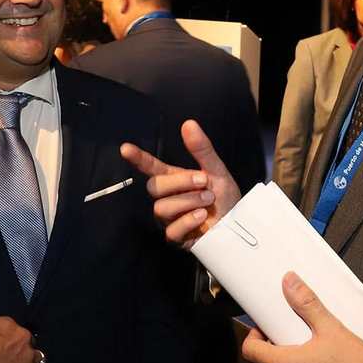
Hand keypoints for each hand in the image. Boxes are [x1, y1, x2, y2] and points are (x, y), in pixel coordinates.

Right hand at [120, 119, 241, 248]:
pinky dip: (189, 220)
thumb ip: (202, 149)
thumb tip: (189, 124)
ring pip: (162, 208)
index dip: (138, 159)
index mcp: (173, 179)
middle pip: (154, 187)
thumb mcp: (217, 170)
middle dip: (180, 182)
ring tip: (208, 201)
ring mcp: (168, 219)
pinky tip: (202, 216)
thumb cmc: (224, 198)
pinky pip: (171, 231)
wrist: (237, 224)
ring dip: (189, 201)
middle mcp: (166, 199)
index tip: (125, 149)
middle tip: (205, 181)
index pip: (150, 168)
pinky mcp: (176, 238)